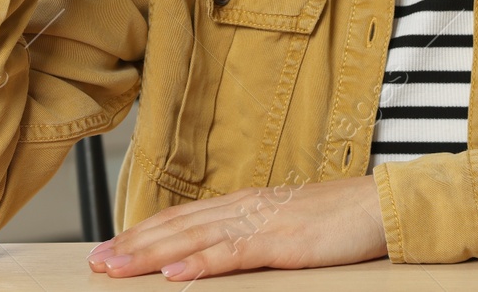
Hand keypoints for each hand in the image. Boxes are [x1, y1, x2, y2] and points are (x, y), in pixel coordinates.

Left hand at [85, 176, 387, 280]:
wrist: (383, 205)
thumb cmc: (341, 220)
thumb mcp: (288, 227)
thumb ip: (254, 235)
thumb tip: (224, 253)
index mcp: (247, 203)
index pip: (184, 218)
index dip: (145, 232)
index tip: (111, 248)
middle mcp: (246, 207)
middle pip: (178, 226)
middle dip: (133, 245)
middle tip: (95, 263)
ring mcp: (262, 222)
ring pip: (194, 239)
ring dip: (150, 254)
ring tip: (115, 268)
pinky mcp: (281, 242)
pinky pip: (233, 254)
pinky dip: (199, 263)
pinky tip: (173, 274)